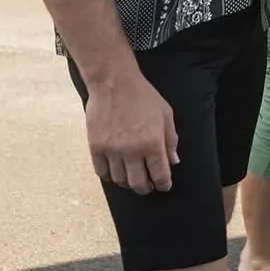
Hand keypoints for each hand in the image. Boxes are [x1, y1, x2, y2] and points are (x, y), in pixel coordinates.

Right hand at [85, 70, 178, 194]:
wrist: (113, 82)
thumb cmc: (142, 95)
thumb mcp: (165, 114)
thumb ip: (171, 140)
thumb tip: (174, 161)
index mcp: (152, 143)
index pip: (160, 175)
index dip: (164, 184)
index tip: (164, 185)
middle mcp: (132, 150)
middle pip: (139, 184)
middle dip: (146, 188)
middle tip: (148, 185)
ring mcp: (112, 150)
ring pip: (120, 180)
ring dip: (128, 182)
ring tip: (132, 177)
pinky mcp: (96, 147)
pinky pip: (102, 172)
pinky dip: (110, 176)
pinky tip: (116, 171)